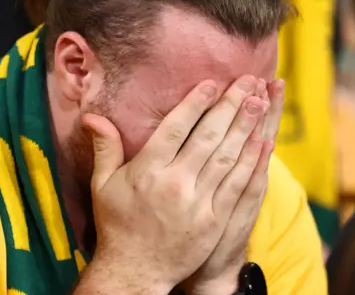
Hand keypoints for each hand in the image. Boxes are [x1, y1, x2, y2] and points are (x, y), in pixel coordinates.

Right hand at [81, 76, 267, 292]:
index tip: (211, 83)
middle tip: (247, 82)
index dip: (195, 103)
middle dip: (229, 106)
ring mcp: (197, 203)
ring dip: (245, 127)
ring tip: (259, 102)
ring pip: (226, 157)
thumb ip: (105, 147)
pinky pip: (237, 186)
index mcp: (147, 171)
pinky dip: (251, 162)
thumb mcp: (103, 185)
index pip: (175, 128)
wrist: (135, 271)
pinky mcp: (214, 221)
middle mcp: (173, 183)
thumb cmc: (118, 225)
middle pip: (207, 137)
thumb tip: (92, 115)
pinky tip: (262, 142)